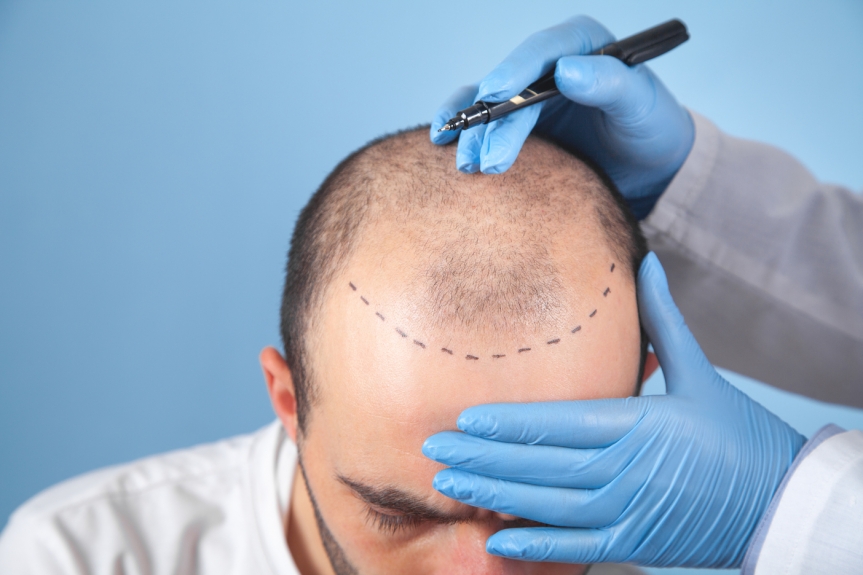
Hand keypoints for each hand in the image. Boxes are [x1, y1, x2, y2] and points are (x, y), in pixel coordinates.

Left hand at [422, 253, 804, 567]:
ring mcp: (629, 509)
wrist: (779, 500)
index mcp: (639, 423)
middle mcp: (627, 468)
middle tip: (432, 449)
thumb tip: (647, 261)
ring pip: (548, 504)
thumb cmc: (736, 432)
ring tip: (448, 485)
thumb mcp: (699, 372)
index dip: (507, 422)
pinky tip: (495, 538)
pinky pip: (576, 545)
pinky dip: (535, 543)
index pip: (558, 422)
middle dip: (481, 456)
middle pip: (540, 463)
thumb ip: (663, 320)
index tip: (463, 418)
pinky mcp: (634, 541)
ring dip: (494, 495)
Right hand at [430, 16, 694, 218]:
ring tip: (466, 164)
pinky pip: (483, 122)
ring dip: (472, 132)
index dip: (516, 68)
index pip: (544, 50)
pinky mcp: (518, 121)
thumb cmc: (651, 128)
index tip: (497, 91)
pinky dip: (465, 133)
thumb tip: (568, 70)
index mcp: (583, 45)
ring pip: (488, 103)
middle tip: (489, 159)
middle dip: (493, 120)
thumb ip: (611, 85)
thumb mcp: (641, 106)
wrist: (648, 166)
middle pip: (511, 85)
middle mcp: (550, 64)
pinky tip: (445, 146)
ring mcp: (530, 93)